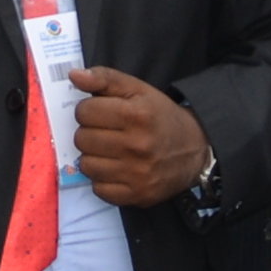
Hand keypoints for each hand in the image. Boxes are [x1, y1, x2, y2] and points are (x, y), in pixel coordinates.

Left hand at [73, 66, 205, 205]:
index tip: (101, 113)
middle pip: (82, 139)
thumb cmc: (160, 116)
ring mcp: (137, 173)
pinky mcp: (137, 195)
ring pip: (86, 165)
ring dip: (94, 157)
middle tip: (106, 133)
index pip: (84, 112)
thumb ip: (105, 79)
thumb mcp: (138, 90)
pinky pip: (99, 189)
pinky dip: (103, 180)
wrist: (195, 149)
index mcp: (136, 115)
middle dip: (89, 133)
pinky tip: (116, 169)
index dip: (89, 110)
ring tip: (110, 152)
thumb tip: (74, 76)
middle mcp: (137, 145)